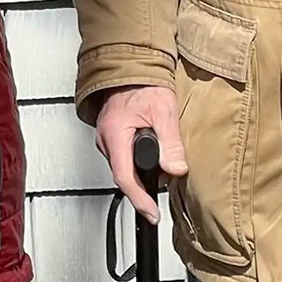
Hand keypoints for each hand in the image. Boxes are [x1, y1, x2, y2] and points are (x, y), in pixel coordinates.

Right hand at [96, 86, 186, 224]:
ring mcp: (107, 138)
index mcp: (115, 133)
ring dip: (141, 175)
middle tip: (160, 199)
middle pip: (124, 175)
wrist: (131, 67)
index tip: (151, 214)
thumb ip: (170, 142)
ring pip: (123, 168)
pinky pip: (123, 158)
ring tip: (160, 177)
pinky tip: (151, 161)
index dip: (139, 199)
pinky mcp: (112, 136)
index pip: (125, 176)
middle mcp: (106, 139)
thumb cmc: (144, 84)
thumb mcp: (164, 111)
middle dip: (143, 189)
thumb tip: (175, 169)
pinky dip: (137, 164)